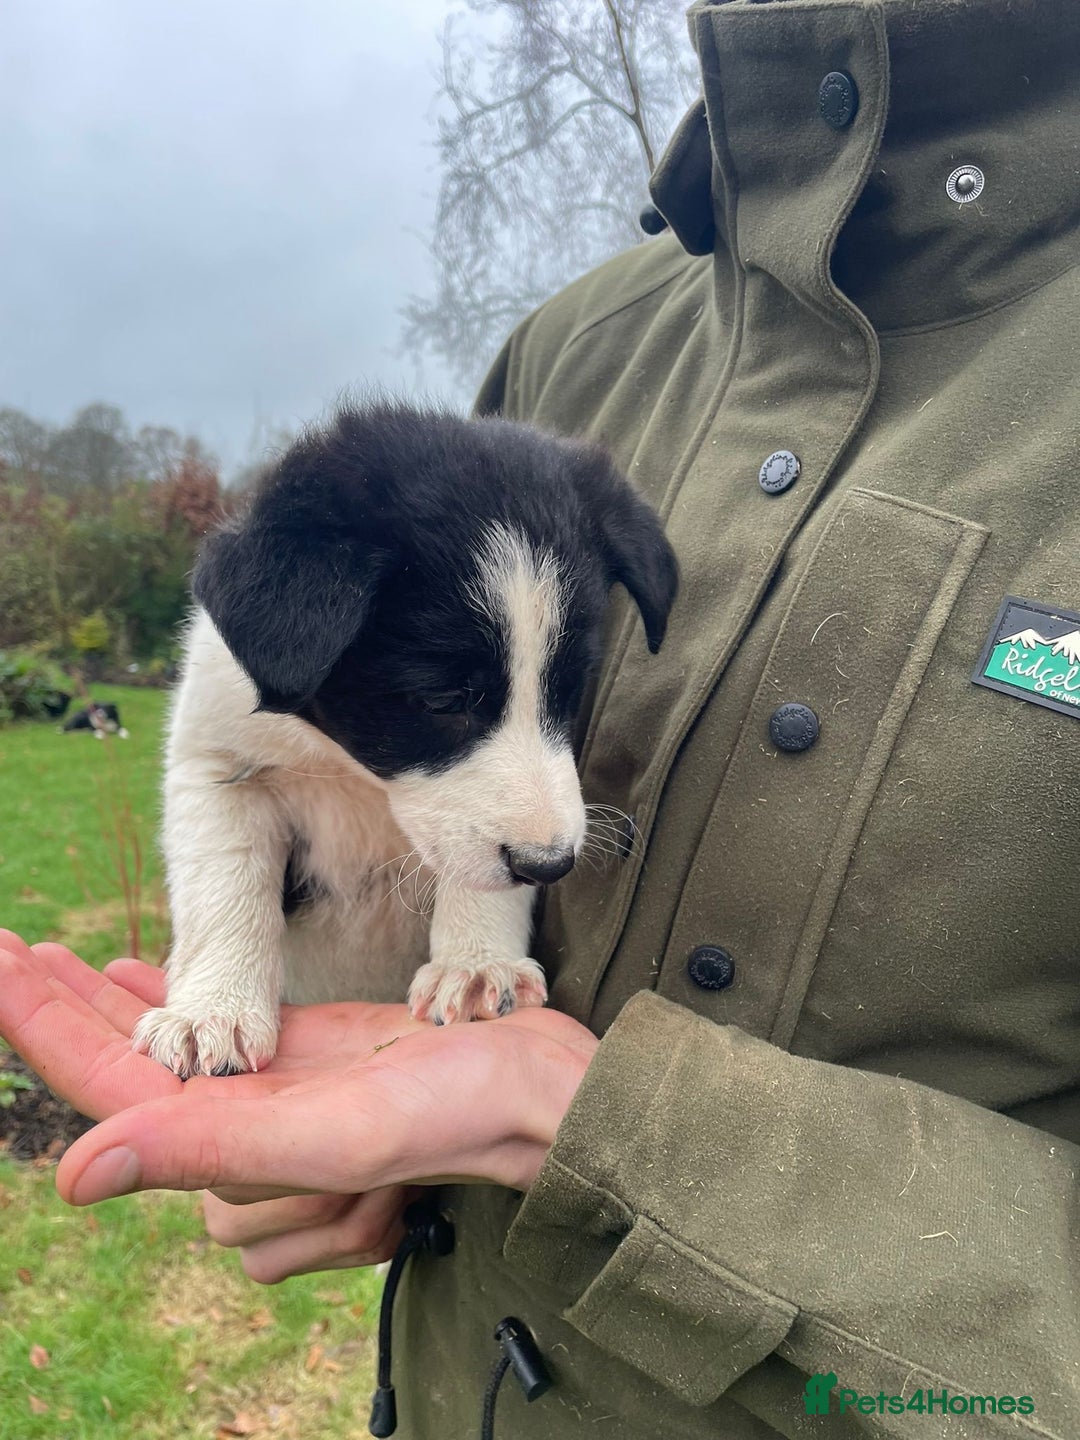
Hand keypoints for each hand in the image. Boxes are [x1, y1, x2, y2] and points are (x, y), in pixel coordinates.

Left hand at [0, 931, 597, 1214]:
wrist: (539, 1096)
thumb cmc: (458, 1116)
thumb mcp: (331, 1131)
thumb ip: (207, 1148)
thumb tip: (74, 1172)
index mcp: (228, 1145)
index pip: (102, 1084)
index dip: (37, 1024)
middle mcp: (236, 1125)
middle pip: (115, 1063)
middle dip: (52, 1005)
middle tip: (2, 944)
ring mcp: (266, 1090)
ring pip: (154, 1045)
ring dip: (97, 1003)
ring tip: (48, 957)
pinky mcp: (301, 1055)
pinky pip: (206, 1029)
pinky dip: (163, 998)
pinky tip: (138, 975)